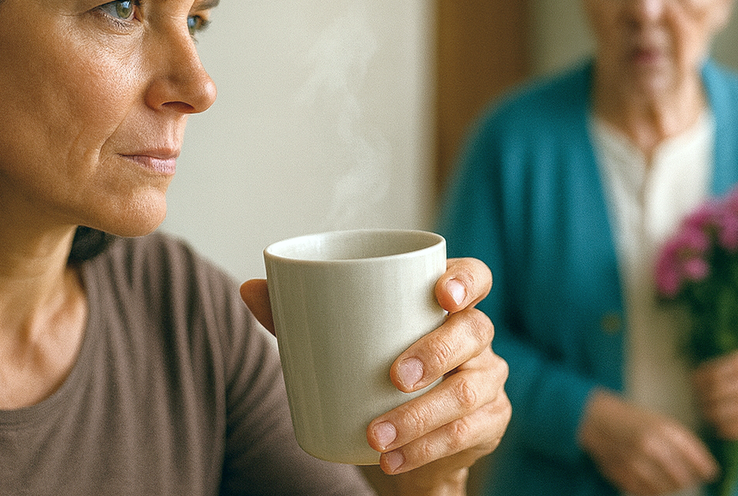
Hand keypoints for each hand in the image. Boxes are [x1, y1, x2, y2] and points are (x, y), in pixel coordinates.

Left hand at [241, 258, 510, 493]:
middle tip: (394, 377)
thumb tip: (249, 289)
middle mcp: (475, 336)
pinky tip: (394, 459)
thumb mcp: (337, 342)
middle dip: (435, 354)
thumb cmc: (371, 370)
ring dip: (421, 417)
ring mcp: (487, 380)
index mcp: (444, 303)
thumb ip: (297, 315)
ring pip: (468, 392)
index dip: (465, 280)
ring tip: (377, 435)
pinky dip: (426, 450)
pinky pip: (466, 434)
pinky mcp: (489, 422)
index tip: (440, 293)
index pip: (474, 277)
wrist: (403, 437)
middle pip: (473, 331)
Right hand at [578, 390, 718, 494]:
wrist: (596, 420)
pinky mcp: (623, 474)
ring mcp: (636, 461)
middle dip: (689, 480)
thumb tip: (706, 470)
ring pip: (667, 488)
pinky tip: (654, 482)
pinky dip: (655, 490)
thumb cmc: (633, 421)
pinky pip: (648, 492)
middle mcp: (651, 445)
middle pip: (684, 477)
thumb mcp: (659, 422)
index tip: (710, 473)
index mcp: (664, 429)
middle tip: (689, 478)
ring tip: (671, 480)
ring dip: (673, 486)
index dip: (706, 469)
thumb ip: (682, 443)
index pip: (696, 458)